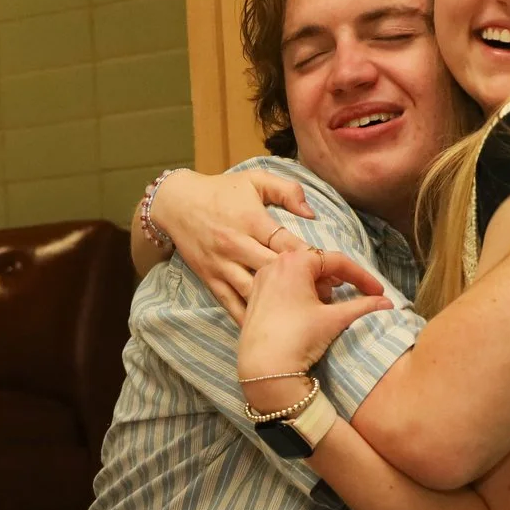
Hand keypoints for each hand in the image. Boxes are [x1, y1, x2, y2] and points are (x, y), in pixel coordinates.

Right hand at [148, 167, 312, 319]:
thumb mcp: (254, 179)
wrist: (176, 203)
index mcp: (251, 221)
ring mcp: (222, 265)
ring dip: (278, 305)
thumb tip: (311, 213)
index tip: (334, 270)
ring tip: (303, 313)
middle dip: (302, 286)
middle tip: (327, 295)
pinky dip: (249, 318)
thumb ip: (286, 190)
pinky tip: (268, 329)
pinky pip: (231, 304)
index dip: (312, 259)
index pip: (287, 244)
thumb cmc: (221, 190)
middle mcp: (236, 245)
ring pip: (254, 293)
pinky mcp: (210, 279)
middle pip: (275, 272)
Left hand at [237, 245, 390, 384]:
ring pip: (299, 276)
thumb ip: (363, 306)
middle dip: (337, 281)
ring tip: (326, 309)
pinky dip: (301, 295)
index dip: (362, 276)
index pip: (337, 261)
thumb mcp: (334, 319)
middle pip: (317, 265)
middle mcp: (274, 264)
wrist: (263, 369)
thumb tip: (388, 303)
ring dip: (319, 288)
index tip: (378, 292)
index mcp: (295, 262)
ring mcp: (261, 280)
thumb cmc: (299, 337)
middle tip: (350, 299)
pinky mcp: (255, 297)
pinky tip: (306, 314)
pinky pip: (284, 286)